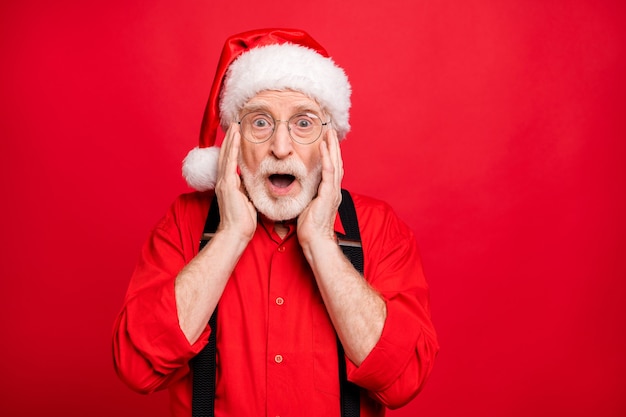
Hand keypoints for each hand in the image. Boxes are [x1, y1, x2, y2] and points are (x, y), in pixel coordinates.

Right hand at [214, 123, 256, 241]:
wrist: (236, 233)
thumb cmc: (243, 222)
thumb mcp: (247, 201)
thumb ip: (247, 190)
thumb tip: (253, 183)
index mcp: (229, 185)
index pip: (230, 161)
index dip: (233, 148)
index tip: (237, 136)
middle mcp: (224, 181)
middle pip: (226, 155)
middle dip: (230, 139)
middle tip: (234, 124)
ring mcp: (224, 182)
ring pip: (226, 155)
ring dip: (230, 139)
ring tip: (234, 126)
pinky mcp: (227, 185)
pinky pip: (229, 162)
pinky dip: (232, 148)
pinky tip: (235, 138)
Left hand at [297, 128, 343, 246]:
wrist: (315, 240)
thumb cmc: (310, 226)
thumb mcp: (307, 205)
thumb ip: (306, 193)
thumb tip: (295, 185)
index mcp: (329, 191)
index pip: (331, 167)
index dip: (329, 153)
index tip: (325, 139)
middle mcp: (334, 189)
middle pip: (337, 161)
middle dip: (334, 145)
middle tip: (330, 129)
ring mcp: (333, 191)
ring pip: (335, 163)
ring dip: (332, 146)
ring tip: (329, 132)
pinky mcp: (329, 194)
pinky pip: (329, 172)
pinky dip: (327, 157)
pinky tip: (324, 146)